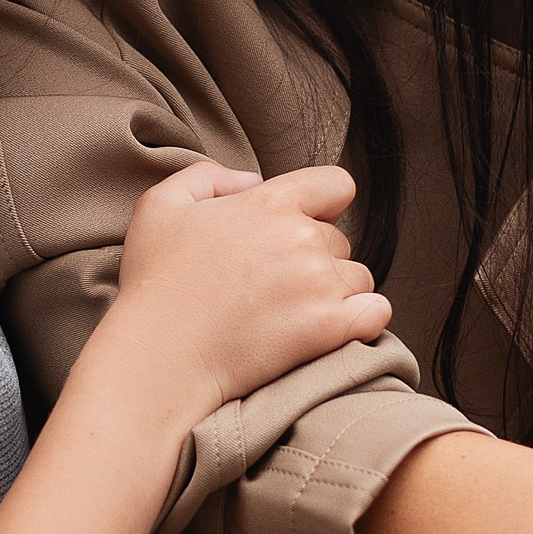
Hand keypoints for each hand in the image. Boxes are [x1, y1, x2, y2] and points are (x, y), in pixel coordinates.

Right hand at [108, 160, 391, 425]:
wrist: (159, 356)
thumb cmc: (155, 283)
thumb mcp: (161, 206)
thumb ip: (209, 177)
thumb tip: (252, 182)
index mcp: (270, 203)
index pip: (335, 185)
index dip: (321, 204)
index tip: (298, 227)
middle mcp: (303, 238)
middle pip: (341, 238)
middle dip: (317, 256)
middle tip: (276, 283)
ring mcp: (319, 284)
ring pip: (358, 277)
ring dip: (337, 291)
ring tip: (294, 311)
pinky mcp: (329, 329)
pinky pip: (376, 313)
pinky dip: (364, 319)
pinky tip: (335, 327)